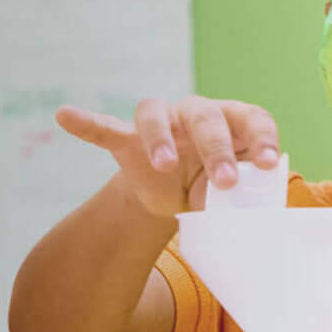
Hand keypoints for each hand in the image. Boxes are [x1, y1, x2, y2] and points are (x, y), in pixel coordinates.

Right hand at [55, 97, 281, 217]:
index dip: (261, 138)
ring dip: (160, 137)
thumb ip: (239, 200)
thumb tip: (254, 218)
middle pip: (205, 117)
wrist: (176, 198)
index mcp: (232, 122)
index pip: (251, 118)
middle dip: (217, 149)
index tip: (267, 164)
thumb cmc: (214, 191)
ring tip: (165, 166)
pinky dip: (85, 122)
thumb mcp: (231, 199)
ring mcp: (162, 124)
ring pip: (156, 113)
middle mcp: (196, 113)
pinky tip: (64, 116)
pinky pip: (105, 126)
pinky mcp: (128, 140)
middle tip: (226, 182)